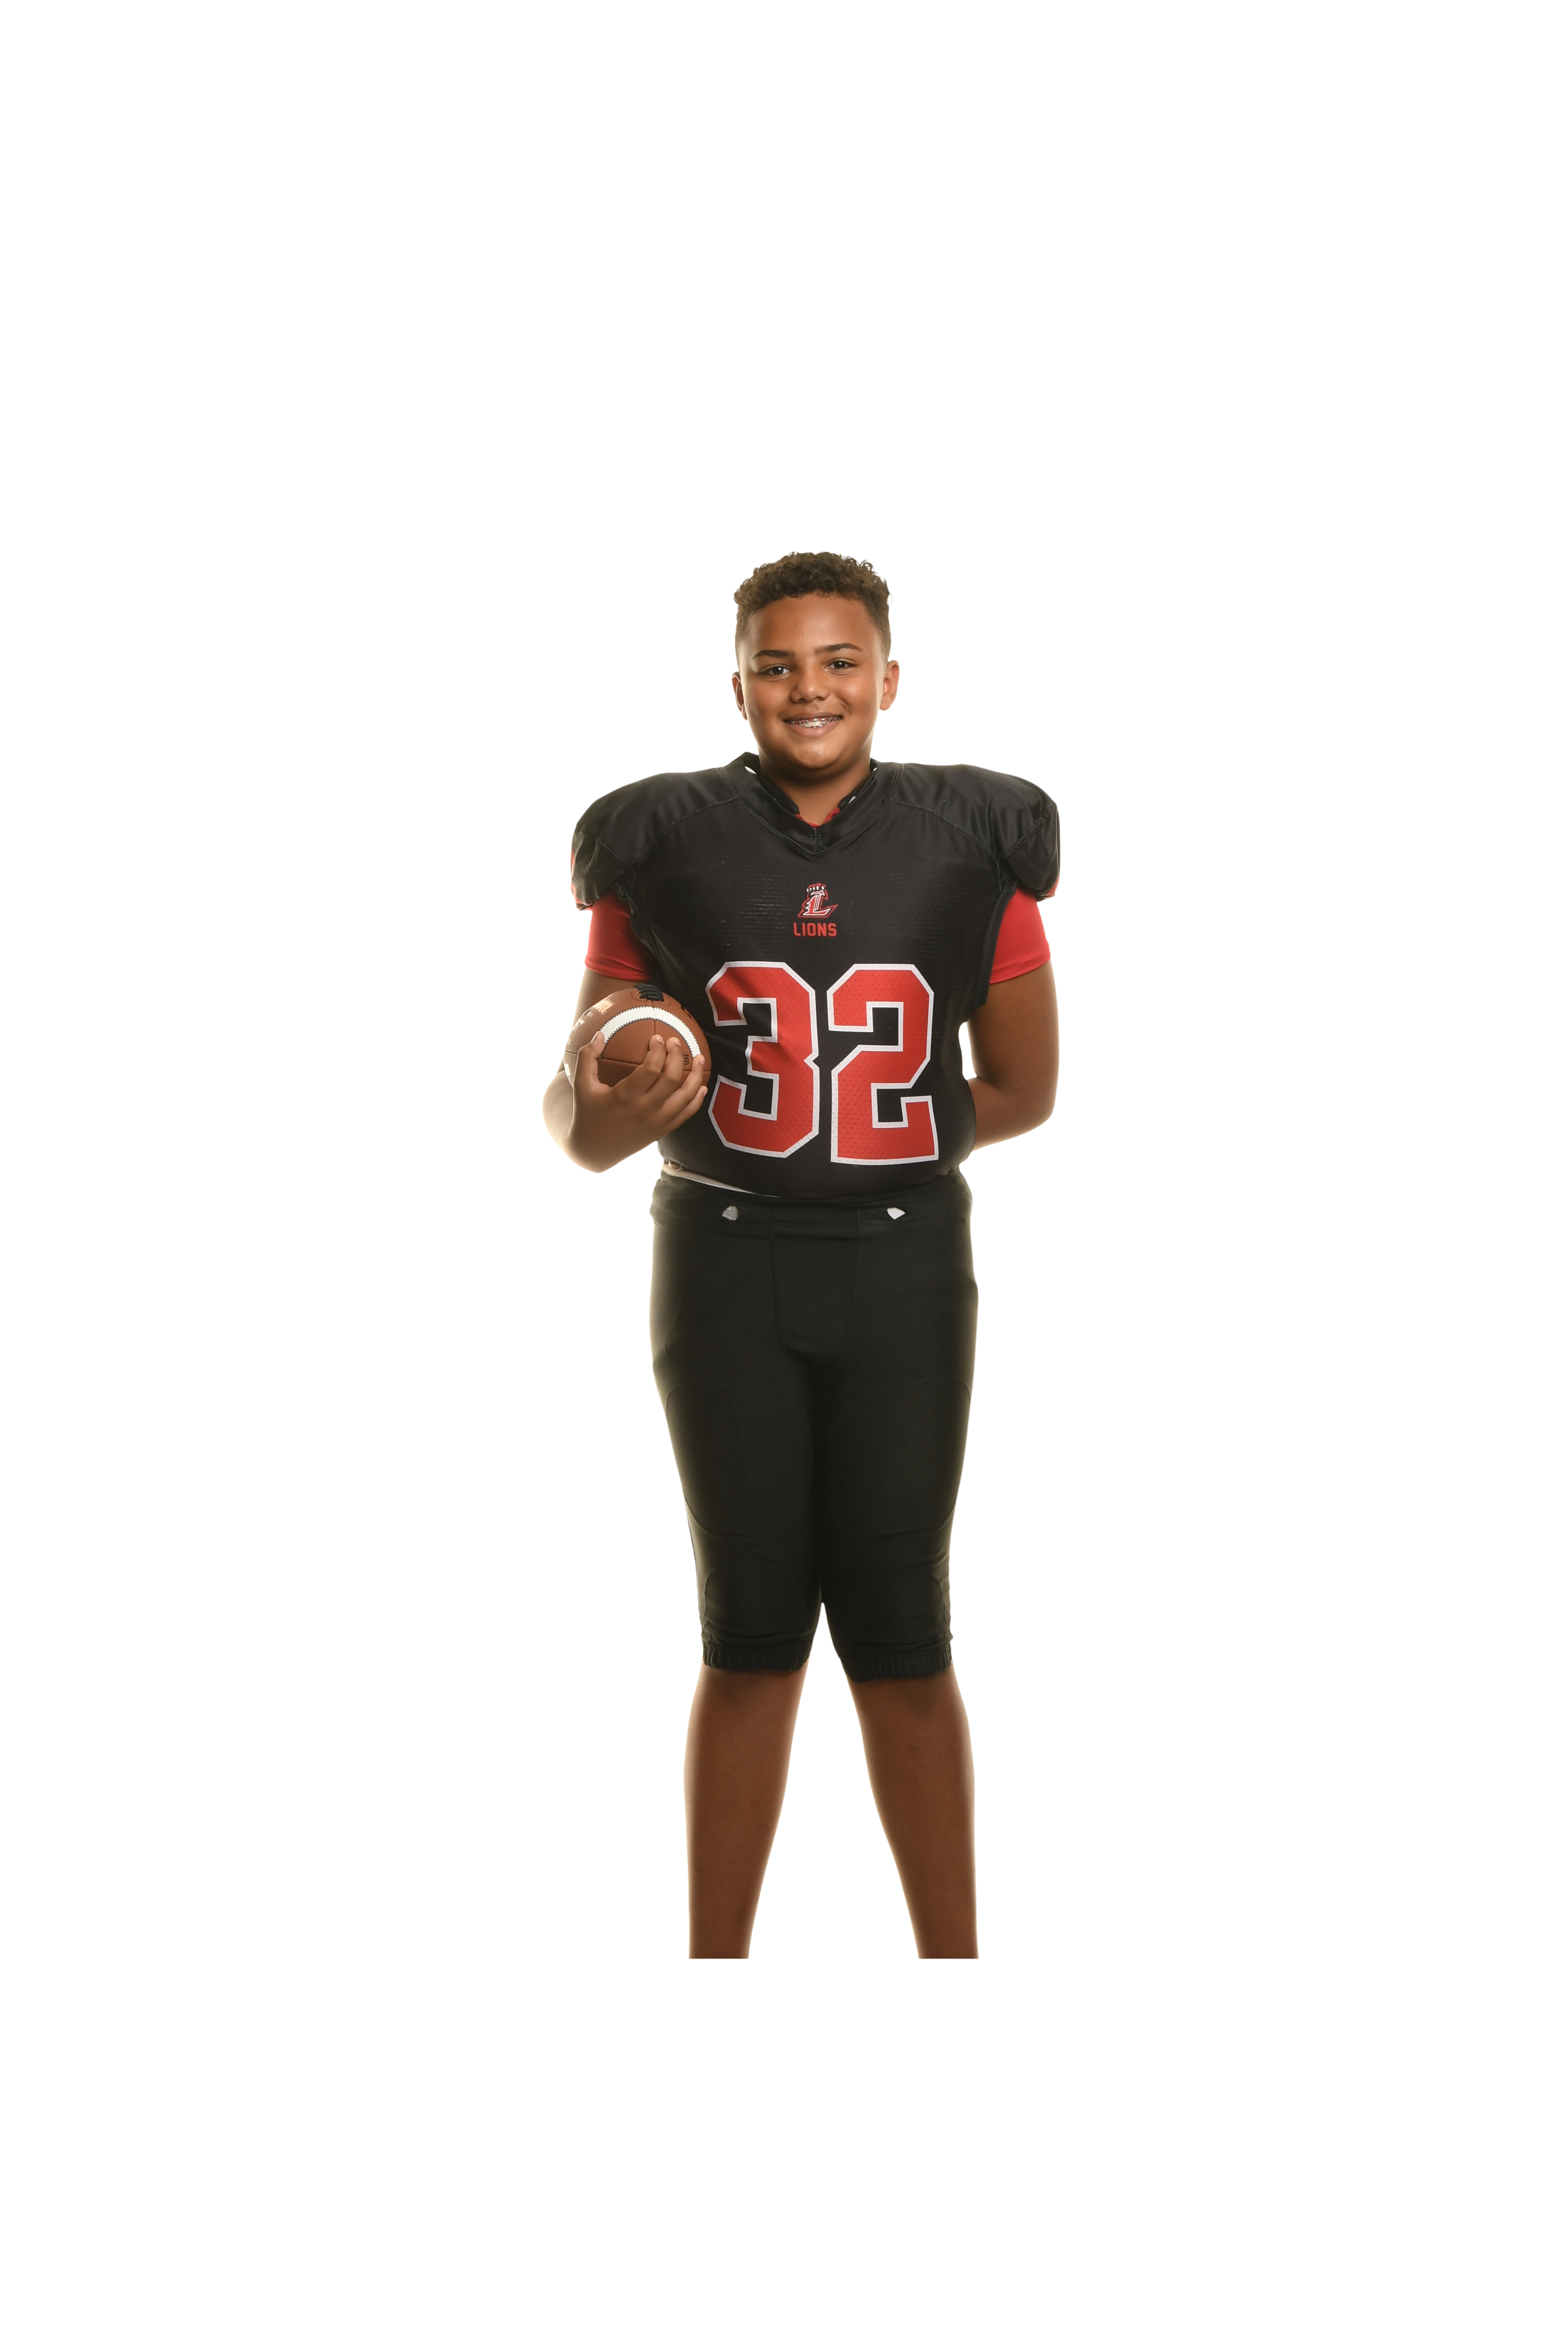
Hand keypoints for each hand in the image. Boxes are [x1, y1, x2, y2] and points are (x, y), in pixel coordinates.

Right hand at [563, 1024, 708, 1172]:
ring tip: (699, 1058)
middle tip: (675, 1042)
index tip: (657, 1038)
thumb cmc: (587, 1114)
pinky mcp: (663, 1131)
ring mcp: (657, 1123)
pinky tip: (701, 1086)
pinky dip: (697, 1099)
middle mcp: (645, 1111)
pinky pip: (687, 1114)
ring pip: (686, 1096)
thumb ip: (587, 1057)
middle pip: (672, 1078)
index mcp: (625, 1097)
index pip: (651, 1068)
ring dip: (697, 1075)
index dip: (658, 1050)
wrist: (594, 1151)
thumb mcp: (581, 1086)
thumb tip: (599, 1033)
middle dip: (677, 1056)